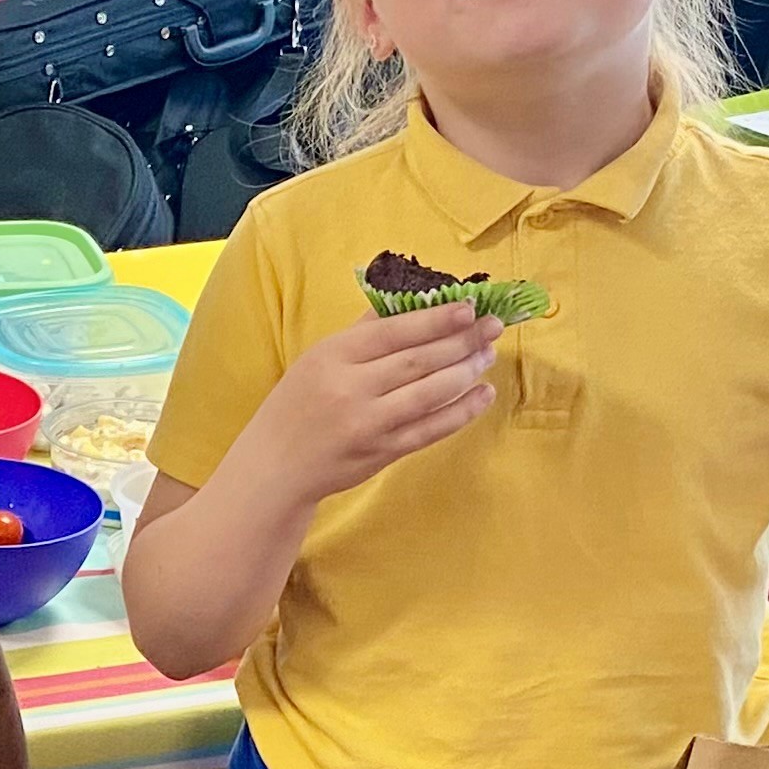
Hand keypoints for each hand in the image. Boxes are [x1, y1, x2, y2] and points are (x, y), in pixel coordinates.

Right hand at [235, 302, 500, 503]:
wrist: (275, 466)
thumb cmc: (296, 406)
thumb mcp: (318, 359)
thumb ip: (362, 332)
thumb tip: (410, 301)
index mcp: (333, 357)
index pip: (395, 331)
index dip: (436, 318)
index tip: (468, 307)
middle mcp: (351, 389)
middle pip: (419, 359)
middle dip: (463, 341)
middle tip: (493, 327)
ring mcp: (369, 424)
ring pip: (431, 393)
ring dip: (467, 372)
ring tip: (488, 355)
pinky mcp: (383, 454)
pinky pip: (431, 429)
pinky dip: (462, 411)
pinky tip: (483, 394)